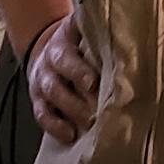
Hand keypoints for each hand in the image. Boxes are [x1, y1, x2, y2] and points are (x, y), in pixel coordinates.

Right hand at [26, 11, 98, 146]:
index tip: (95, 79)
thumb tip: (125, 28)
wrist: (47, 49)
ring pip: (52, 93)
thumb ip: (99, 30)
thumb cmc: (76, 42)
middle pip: (60, 70)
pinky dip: (55, 126)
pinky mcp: (38, 100)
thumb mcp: (83, 29)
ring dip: (71, 109)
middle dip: (78, 86)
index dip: (80, 67)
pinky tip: (71, 134)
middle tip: (97, 101)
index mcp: (63, 40)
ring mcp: (42, 80)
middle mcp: (50, 59)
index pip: (69, 50)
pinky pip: (42, 115)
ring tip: (90, 121)